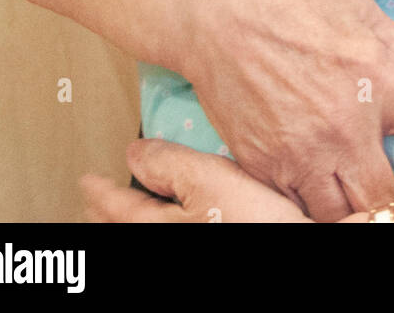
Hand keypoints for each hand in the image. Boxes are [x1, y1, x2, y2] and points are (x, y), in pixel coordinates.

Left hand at [82, 140, 311, 222]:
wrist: (306, 242)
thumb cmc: (260, 227)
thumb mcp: (213, 181)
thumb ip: (171, 164)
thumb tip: (135, 152)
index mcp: (161, 229)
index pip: (120, 209)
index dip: (101, 191)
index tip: (87, 181)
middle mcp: (173, 238)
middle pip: (130, 228)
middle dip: (109, 214)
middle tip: (93, 203)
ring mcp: (194, 240)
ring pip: (152, 232)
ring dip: (134, 222)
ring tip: (127, 211)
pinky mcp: (216, 236)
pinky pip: (173, 232)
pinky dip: (161, 224)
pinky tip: (179, 216)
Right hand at [165, 0, 393, 222]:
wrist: (210, 4)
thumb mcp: (355, 6)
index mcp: (376, 75)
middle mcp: (343, 123)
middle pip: (390, 199)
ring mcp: (300, 151)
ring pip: (342, 216)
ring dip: (354, 208)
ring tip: (358, 191)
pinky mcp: (262, 164)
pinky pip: (295, 206)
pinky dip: (310, 201)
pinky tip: (315, 182)